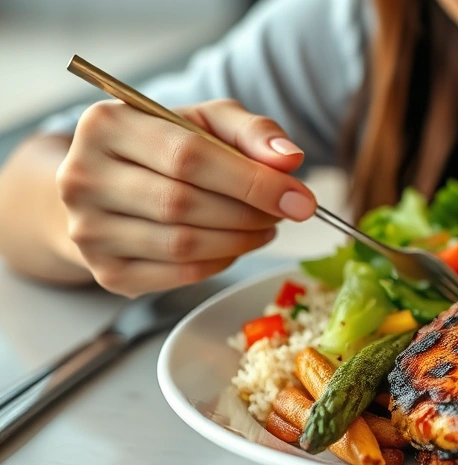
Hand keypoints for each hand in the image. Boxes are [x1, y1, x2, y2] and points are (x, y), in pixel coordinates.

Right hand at [57, 99, 316, 296]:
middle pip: (184, 203)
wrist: (110, 188)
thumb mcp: (207, 122)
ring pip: (183, 244)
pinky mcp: (106, 272)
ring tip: (264, 226)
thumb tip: (289, 159)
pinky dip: (221, 262)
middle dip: (249, 212)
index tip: (299, 198)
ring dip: (240, 240)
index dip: (252, 181)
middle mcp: (83, 177)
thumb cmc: (166, 148)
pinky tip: (235, 245)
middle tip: (282, 212)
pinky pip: (180, 274)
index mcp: (106, 125)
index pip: (188, 157)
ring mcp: (88, 230)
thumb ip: (252, 131)